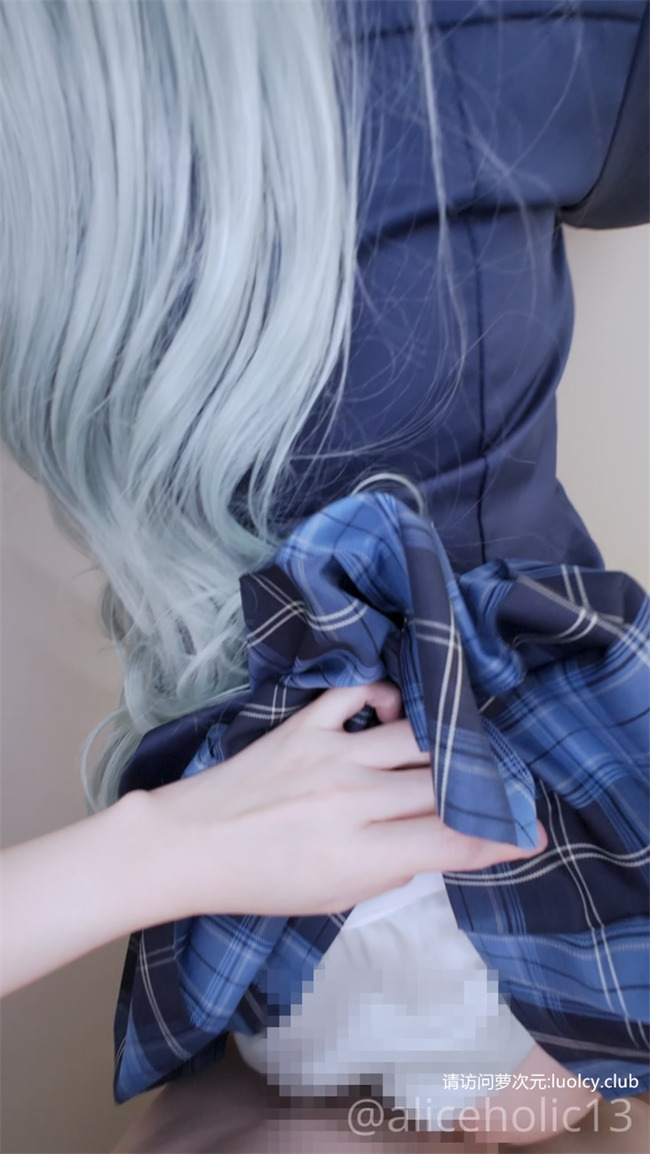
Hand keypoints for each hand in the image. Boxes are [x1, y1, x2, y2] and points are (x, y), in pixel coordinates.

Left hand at [145, 682, 546, 919]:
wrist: (190, 844)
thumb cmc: (261, 881)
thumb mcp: (332, 898)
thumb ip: (389, 869)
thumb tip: (436, 840)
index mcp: (357, 855)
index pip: (448, 841)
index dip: (497, 839)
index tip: (527, 835)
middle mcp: (351, 801)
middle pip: (440, 785)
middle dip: (482, 789)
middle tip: (501, 788)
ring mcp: (328, 755)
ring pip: (414, 738)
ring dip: (446, 745)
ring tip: (460, 750)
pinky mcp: (304, 726)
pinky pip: (359, 693)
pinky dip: (387, 695)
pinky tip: (398, 708)